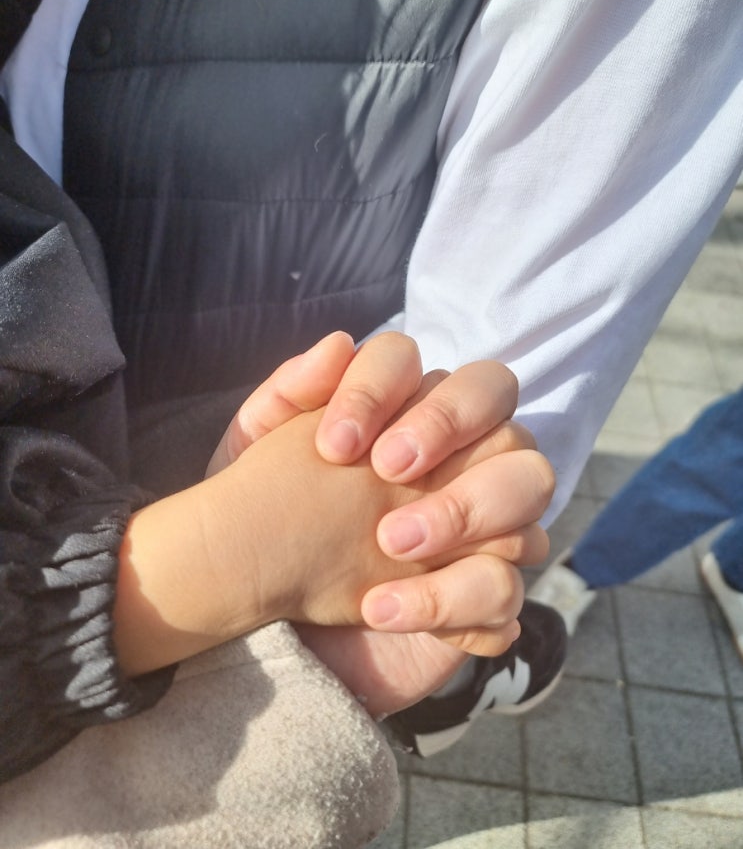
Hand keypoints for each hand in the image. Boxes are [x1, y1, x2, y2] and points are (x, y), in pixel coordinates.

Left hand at [209, 331, 551, 653]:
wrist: (262, 615)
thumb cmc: (264, 520)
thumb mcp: (252, 460)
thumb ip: (287, 397)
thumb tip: (339, 343)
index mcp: (399, 408)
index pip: (417, 361)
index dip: (383, 388)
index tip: (333, 446)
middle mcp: (455, 451)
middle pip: (497, 394)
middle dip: (446, 422)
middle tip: (387, 470)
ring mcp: (484, 520)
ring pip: (531, 479)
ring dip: (466, 506)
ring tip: (390, 543)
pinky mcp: (484, 595)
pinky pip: (504, 586)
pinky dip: (450, 597)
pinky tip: (381, 610)